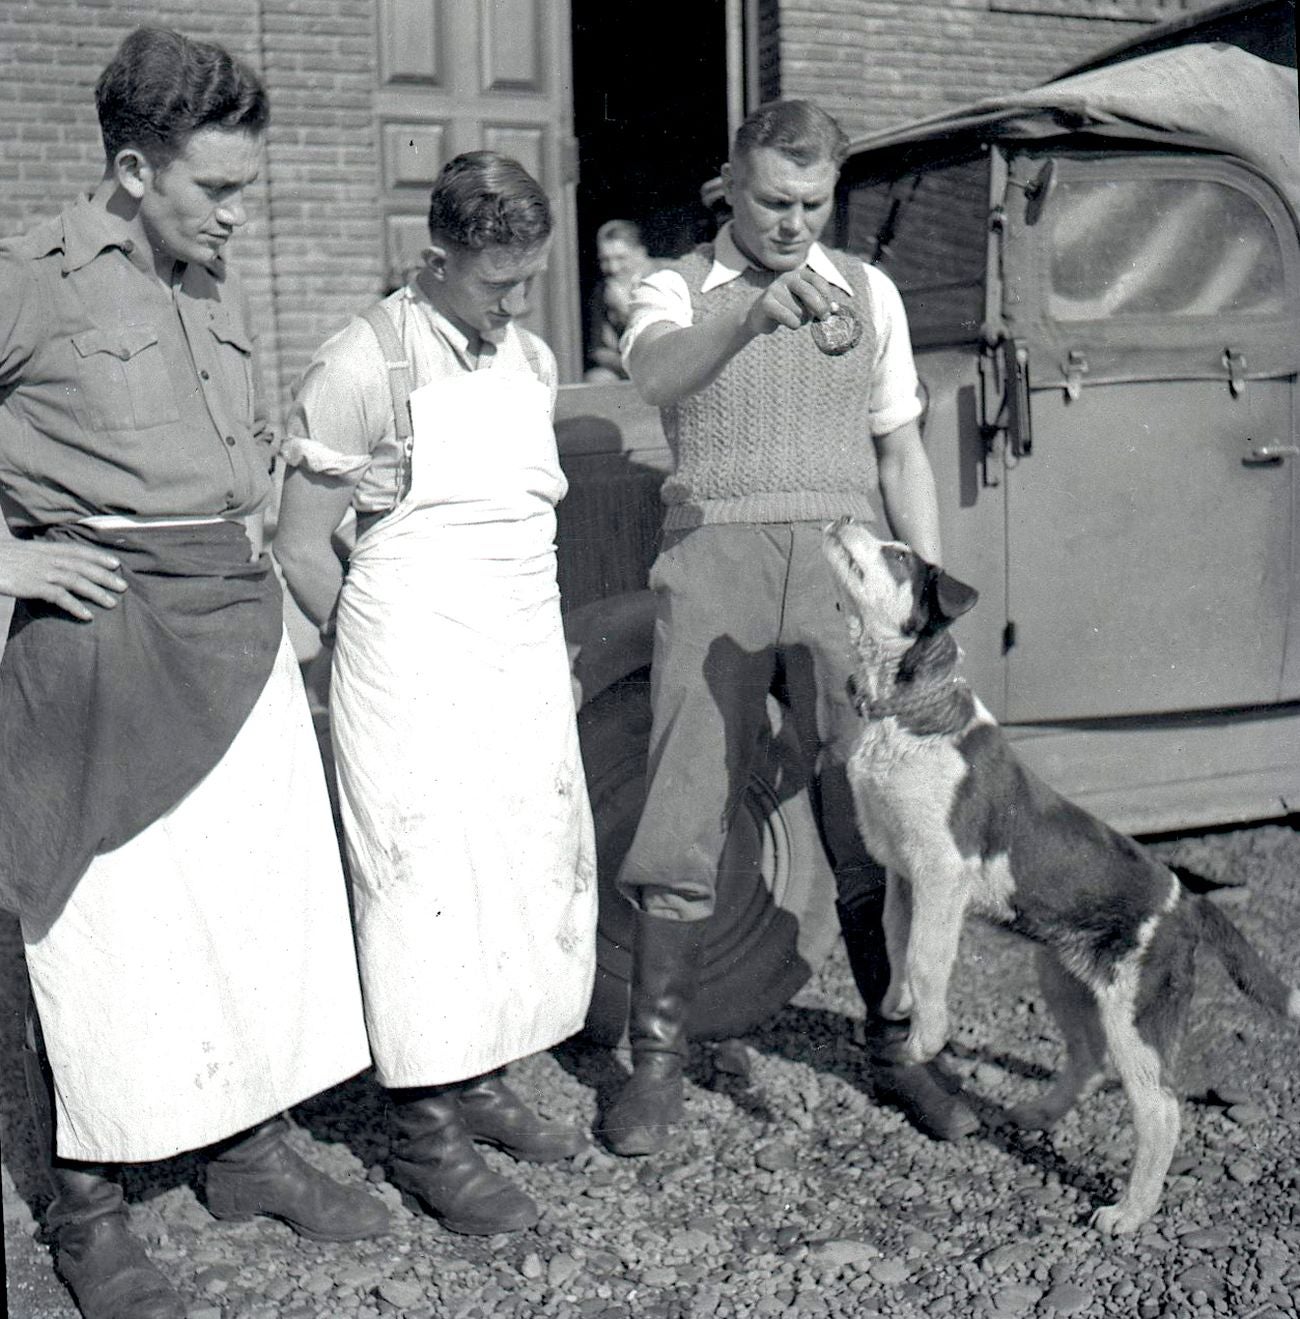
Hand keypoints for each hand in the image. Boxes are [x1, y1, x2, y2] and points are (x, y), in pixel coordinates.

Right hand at [0, 539, 127, 620]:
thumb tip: (49, 565)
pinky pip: (59, 597)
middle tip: (123, 586)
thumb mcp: (20, 552)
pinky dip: (75, 606)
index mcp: (43, 548)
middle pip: (82, 565)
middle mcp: (45, 558)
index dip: (98, 556)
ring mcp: (40, 571)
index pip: (77, 550)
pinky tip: (87, 615)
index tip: (116, 564)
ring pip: (76, 580)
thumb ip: (38, 557)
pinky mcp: (31, 585)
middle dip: (105, 576)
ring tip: (113, 603)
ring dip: (96, 592)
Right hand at [744, 268, 837, 335]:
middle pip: (810, 293)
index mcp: (799, 274)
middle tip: (823, 318)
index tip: (831, 309)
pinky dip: (794, 324)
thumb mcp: (806, 302)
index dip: (827, 296)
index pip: (819, 281)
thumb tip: (835, 309)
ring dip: (802, 319)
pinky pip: (788, 317)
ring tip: (795, 318)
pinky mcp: (767, 303)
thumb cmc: (788, 307)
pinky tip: (791, 324)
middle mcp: (787, 278)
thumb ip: (821, 302)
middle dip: (820, 308)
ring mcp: (775, 289)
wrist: (760, 314)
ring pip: (799, 310)